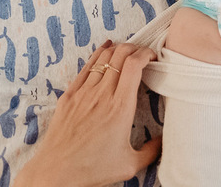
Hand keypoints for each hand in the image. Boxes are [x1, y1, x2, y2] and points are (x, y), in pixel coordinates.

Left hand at [14, 41, 160, 186]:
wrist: (56, 172)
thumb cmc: (92, 169)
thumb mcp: (130, 164)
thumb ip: (152, 150)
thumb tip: (163, 141)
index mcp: (120, 107)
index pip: (134, 64)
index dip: (146, 53)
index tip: (153, 57)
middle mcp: (102, 94)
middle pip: (120, 54)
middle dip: (134, 48)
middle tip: (142, 54)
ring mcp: (83, 93)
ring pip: (102, 58)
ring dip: (117, 50)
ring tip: (125, 52)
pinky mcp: (69, 96)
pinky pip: (85, 67)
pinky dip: (97, 55)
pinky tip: (103, 51)